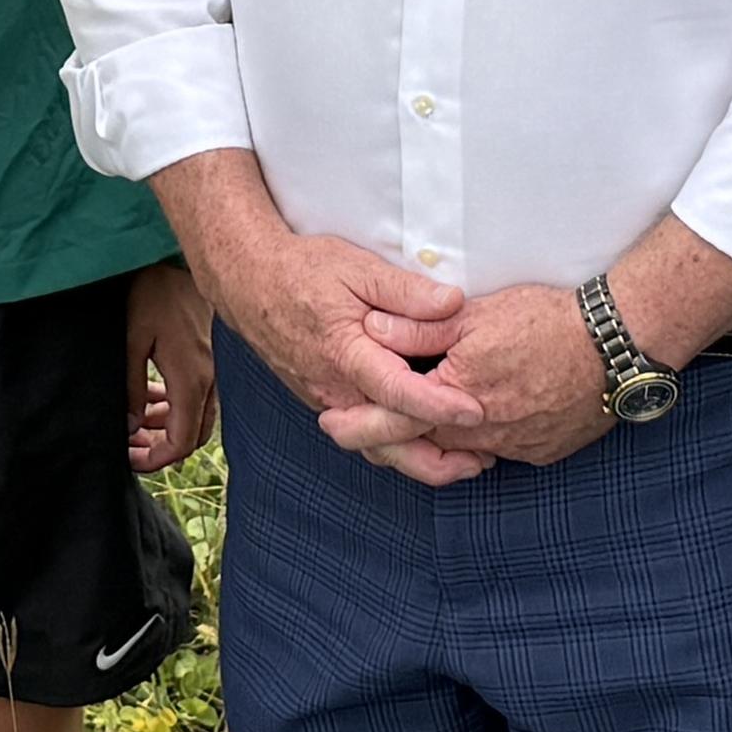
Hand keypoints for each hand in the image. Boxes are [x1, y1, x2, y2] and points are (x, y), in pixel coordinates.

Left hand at [123, 260, 218, 473]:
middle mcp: (208, 380)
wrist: (178, 259)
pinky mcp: (208, 358)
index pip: (182, 443)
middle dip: (160, 449)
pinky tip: (151, 401)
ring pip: (195, 418)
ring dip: (166, 429)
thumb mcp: (132, 342)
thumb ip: (132, 390)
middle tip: (128, 446)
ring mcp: (212, 370)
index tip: (128, 459)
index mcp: (191, 380)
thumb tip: (131, 427)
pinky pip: (196, 398)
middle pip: (192, 437)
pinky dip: (174, 409)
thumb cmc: (154, 295)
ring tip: (133, 425)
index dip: (155, 460)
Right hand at [180, 203, 478, 476]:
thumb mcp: (357, 268)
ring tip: (464, 462)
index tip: (475, 410)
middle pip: (387, 442)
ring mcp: (327, 400)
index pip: (397, 392)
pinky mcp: (325, 401)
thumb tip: (453, 302)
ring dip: (418, 460)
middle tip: (483, 461)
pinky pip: (362, 435)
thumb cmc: (303, 270)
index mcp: (345, 354)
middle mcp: (334, 389)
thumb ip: (406, 291)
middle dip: (435, 461)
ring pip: (374, 446)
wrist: (248, 281)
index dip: (438, 405)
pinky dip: (396, 446)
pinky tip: (424, 441)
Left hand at [347, 283, 616, 475]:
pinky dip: (482, 439)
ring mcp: (516, 447)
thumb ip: (417, 327)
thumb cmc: (546, 320)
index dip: (358, 424)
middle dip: (393, 440)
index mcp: (457, 397)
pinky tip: (479, 418)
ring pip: (462, 452)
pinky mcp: (543, 452)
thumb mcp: (474, 314)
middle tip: (361, 431)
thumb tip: (369, 329)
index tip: (331, 425)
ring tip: (420, 426)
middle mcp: (482, 433)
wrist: (617, 343)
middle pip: (424, 445)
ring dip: (438, 442)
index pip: (393, 421)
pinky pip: (501, 451)